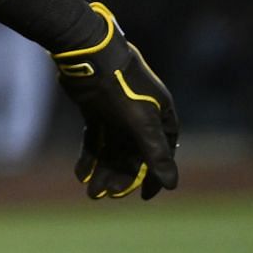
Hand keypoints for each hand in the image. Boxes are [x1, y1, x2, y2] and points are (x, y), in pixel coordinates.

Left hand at [52, 3, 179, 199]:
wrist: (89, 55)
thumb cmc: (122, 88)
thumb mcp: (141, 124)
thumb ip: (155, 154)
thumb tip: (172, 185)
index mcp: (160, 117)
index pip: (161, 154)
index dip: (152, 176)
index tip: (143, 197)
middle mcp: (141, 116)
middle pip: (132, 154)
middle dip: (120, 176)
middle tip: (105, 195)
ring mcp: (117, 112)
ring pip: (112, 148)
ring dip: (103, 170)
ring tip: (91, 192)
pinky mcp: (97, 109)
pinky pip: (95, 138)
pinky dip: (89, 156)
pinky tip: (80, 174)